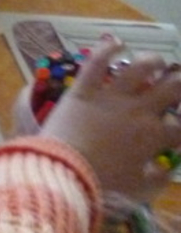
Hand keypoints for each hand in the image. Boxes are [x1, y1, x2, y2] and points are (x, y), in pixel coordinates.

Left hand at [41, 37, 180, 200]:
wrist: (64, 174)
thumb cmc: (101, 187)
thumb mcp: (137, 191)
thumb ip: (156, 179)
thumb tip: (166, 169)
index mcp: (154, 137)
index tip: (180, 130)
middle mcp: (139, 111)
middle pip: (171, 90)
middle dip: (180, 86)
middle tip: (179, 86)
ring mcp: (112, 97)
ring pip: (140, 69)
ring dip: (152, 62)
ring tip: (157, 61)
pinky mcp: (83, 90)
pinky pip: (97, 63)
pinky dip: (107, 49)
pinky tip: (116, 42)